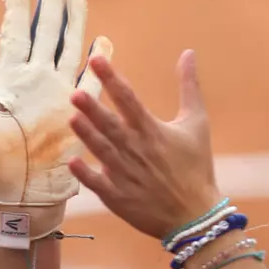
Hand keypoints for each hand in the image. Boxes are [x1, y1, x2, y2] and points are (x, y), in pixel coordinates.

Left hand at [0, 0, 113, 243]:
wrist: (17, 194)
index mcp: (9, 82)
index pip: (15, 37)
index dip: (16, 11)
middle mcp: (34, 83)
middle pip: (45, 34)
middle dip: (50, 5)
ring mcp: (56, 96)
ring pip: (69, 50)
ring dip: (74, 24)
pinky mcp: (75, 113)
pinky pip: (90, 81)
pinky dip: (97, 61)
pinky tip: (102, 41)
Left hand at [66, 49, 221, 240]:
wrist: (195, 215)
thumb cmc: (196, 167)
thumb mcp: (197, 123)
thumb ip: (190, 87)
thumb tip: (188, 53)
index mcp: (153, 131)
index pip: (129, 99)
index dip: (112, 78)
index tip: (96, 60)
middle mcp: (137, 150)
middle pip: (112, 125)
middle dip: (94, 109)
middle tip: (76, 93)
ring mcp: (126, 174)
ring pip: (102, 151)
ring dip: (87, 135)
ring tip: (72, 118)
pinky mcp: (118, 197)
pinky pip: (98, 184)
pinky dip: (86, 174)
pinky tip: (72, 162)